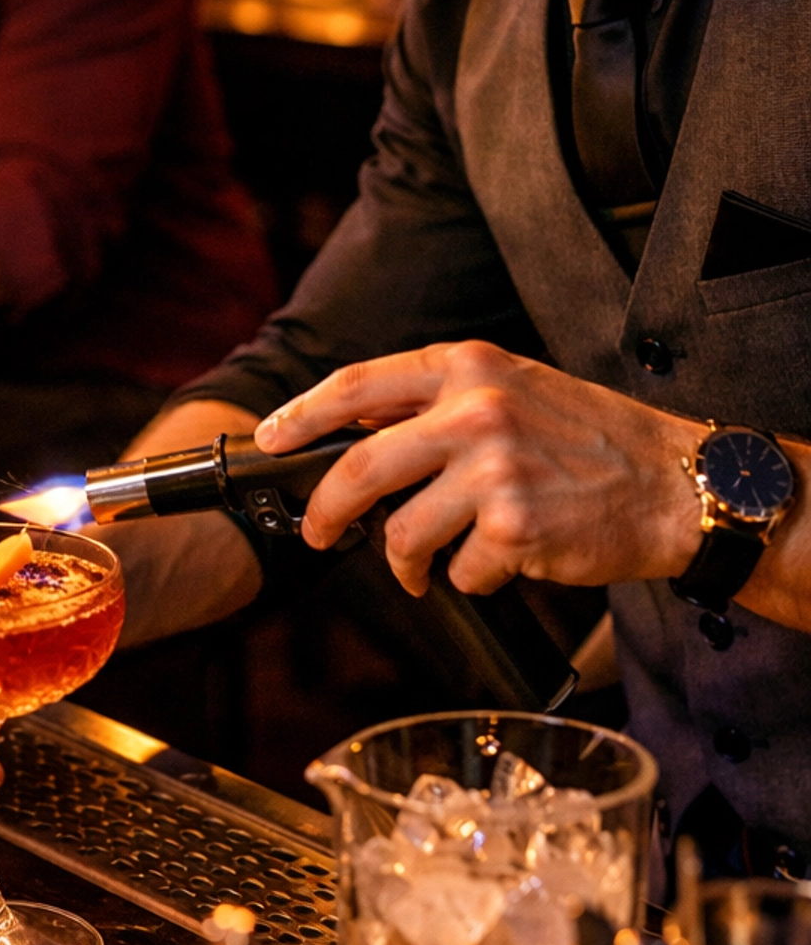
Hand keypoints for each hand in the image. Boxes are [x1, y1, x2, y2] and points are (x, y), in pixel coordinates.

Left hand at [252, 340, 703, 598]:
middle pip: (361, 467)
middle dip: (327, 511)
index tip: (272, 438)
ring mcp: (493, 470)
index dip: (303, 414)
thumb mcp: (516, 389)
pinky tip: (504, 561)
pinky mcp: (513, 528)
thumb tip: (362, 428)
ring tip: (429, 567)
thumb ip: (442, 402)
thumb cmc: (594, 440)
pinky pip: (460, 571)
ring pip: (404, 534)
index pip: (359, 385)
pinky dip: (473, 577)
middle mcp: (476, 411)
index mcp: (469, 367)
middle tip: (320, 531)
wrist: (673, 484)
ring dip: (409, 562)